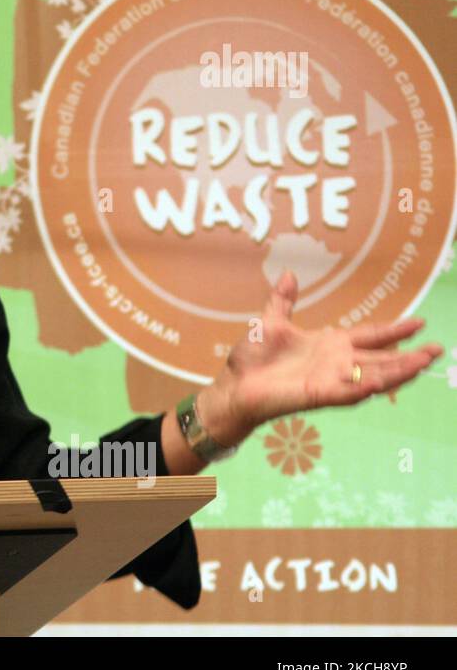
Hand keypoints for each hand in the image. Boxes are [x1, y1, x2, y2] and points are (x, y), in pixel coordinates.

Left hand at [202, 270, 442, 444]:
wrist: (233, 384)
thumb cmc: (252, 359)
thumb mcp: (270, 322)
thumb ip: (283, 301)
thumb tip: (290, 274)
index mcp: (329, 345)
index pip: (369, 335)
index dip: (393, 330)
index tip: (418, 323)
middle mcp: (336, 364)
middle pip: (380, 358)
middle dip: (409, 355)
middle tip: (437, 349)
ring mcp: (330, 380)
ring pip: (373, 376)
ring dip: (398, 371)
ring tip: (424, 363)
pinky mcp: (318, 395)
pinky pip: (347, 393)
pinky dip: (364, 388)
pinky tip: (381, 383)